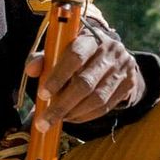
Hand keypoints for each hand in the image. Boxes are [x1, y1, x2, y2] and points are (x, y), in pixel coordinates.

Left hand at [24, 27, 141, 131]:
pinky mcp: (129, 84)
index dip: (57, 77)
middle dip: (62, 104)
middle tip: (44, 121)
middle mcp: (110, 52)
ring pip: (97, 98)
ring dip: (74, 113)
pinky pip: (107, 106)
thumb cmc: (76, 53)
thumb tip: (30, 70)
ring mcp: (123, 69)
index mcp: (90, 39)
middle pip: (85, 83)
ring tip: (57, 119)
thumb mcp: (59, 50)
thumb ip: (43, 59)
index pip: (75, 57)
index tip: (42, 94)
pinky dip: (86, 115)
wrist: (111, 54)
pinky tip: (72, 118)